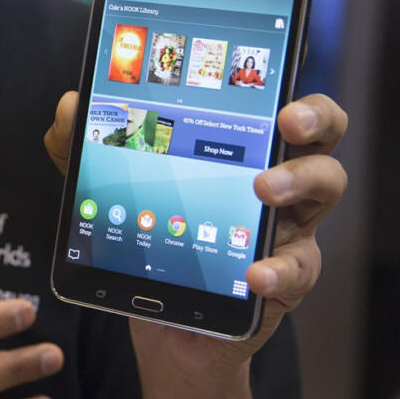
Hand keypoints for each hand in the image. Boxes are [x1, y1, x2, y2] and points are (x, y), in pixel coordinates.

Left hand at [45, 92, 347, 378]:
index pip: (276, 98)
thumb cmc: (155, 241)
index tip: (264, 70)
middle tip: (286, 120)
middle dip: (314, 116)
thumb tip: (72, 106)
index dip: (284, 77)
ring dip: (298, 180)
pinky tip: (255, 272)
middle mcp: (277, 178)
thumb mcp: (112, 189)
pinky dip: (279, 269)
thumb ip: (87, 146)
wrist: (167, 327)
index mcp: (241, 147)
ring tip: (263, 187)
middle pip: (323, 132)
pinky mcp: (287, 278)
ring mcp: (288, 226)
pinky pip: (301, 267)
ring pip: (327, 186)